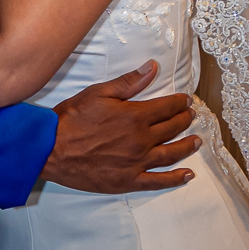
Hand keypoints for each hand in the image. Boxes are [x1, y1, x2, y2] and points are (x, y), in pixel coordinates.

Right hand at [41, 60, 199, 192]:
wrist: (51, 148)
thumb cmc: (72, 118)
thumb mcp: (99, 93)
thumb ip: (129, 82)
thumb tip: (152, 68)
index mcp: (135, 117)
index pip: (166, 107)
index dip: (178, 102)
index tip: (186, 100)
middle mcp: (141, 141)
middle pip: (171, 129)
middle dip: (184, 120)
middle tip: (191, 116)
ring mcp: (136, 163)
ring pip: (170, 154)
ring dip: (187, 146)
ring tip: (197, 141)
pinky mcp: (128, 181)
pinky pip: (158, 182)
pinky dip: (175, 179)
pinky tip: (187, 175)